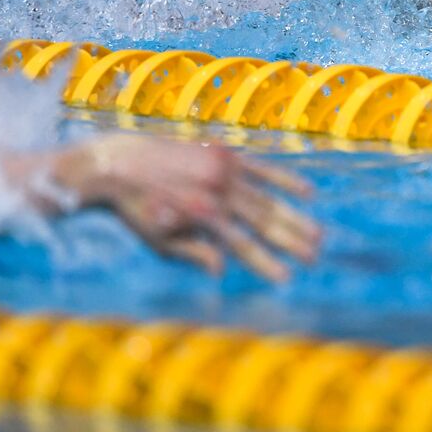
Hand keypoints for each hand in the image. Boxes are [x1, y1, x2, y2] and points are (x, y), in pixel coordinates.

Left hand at [55, 135, 318, 281]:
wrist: (113, 161)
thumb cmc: (134, 207)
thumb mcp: (158, 239)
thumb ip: (193, 251)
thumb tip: (221, 269)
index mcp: (201, 215)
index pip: (242, 245)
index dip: (266, 263)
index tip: (287, 278)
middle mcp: (216, 190)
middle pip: (263, 220)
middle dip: (290, 240)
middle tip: (314, 256)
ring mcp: (221, 168)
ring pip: (267, 197)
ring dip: (294, 217)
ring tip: (318, 234)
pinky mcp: (221, 152)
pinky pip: (261, 167)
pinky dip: (285, 180)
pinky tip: (308, 192)